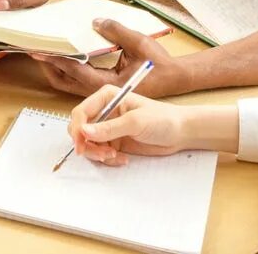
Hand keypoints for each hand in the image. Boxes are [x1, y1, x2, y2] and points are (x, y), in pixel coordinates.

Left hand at [34, 19, 190, 96]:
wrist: (174, 79)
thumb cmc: (160, 64)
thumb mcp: (139, 42)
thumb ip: (116, 31)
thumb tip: (95, 22)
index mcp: (109, 82)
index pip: (77, 70)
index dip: (58, 59)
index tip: (43, 50)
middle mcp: (101, 89)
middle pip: (66, 81)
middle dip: (49, 66)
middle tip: (36, 51)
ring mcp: (101, 90)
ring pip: (70, 83)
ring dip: (56, 69)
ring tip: (45, 53)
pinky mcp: (103, 86)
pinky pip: (78, 81)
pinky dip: (67, 70)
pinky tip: (64, 57)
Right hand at [68, 85, 191, 165]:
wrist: (180, 133)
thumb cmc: (162, 119)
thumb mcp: (136, 122)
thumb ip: (109, 128)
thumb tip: (84, 132)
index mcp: (107, 97)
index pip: (81, 112)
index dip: (77, 129)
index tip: (81, 145)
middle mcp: (104, 111)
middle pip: (80, 130)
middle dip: (88, 145)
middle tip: (104, 155)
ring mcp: (108, 128)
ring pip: (88, 144)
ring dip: (98, 154)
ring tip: (115, 157)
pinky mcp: (114, 142)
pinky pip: (100, 154)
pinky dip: (108, 160)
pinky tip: (123, 159)